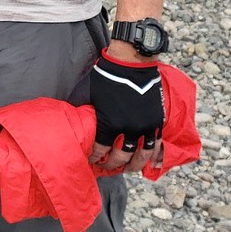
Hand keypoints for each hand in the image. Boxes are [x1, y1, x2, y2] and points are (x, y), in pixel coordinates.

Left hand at [88, 50, 164, 173]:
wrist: (130, 63)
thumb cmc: (106, 77)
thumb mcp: (89, 94)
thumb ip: (84, 111)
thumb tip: (73, 120)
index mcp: (109, 124)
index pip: (100, 150)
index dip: (94, 157)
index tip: (91, 160)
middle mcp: (128, 129)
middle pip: (121, 157)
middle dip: (113, 164)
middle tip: (108, 167)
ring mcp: (144, 126)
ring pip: (141, 155)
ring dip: (134, 165)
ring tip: (128, 168)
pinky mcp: (157, 121)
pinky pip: (157, 145)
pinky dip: (154, 156)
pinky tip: (149, 163)